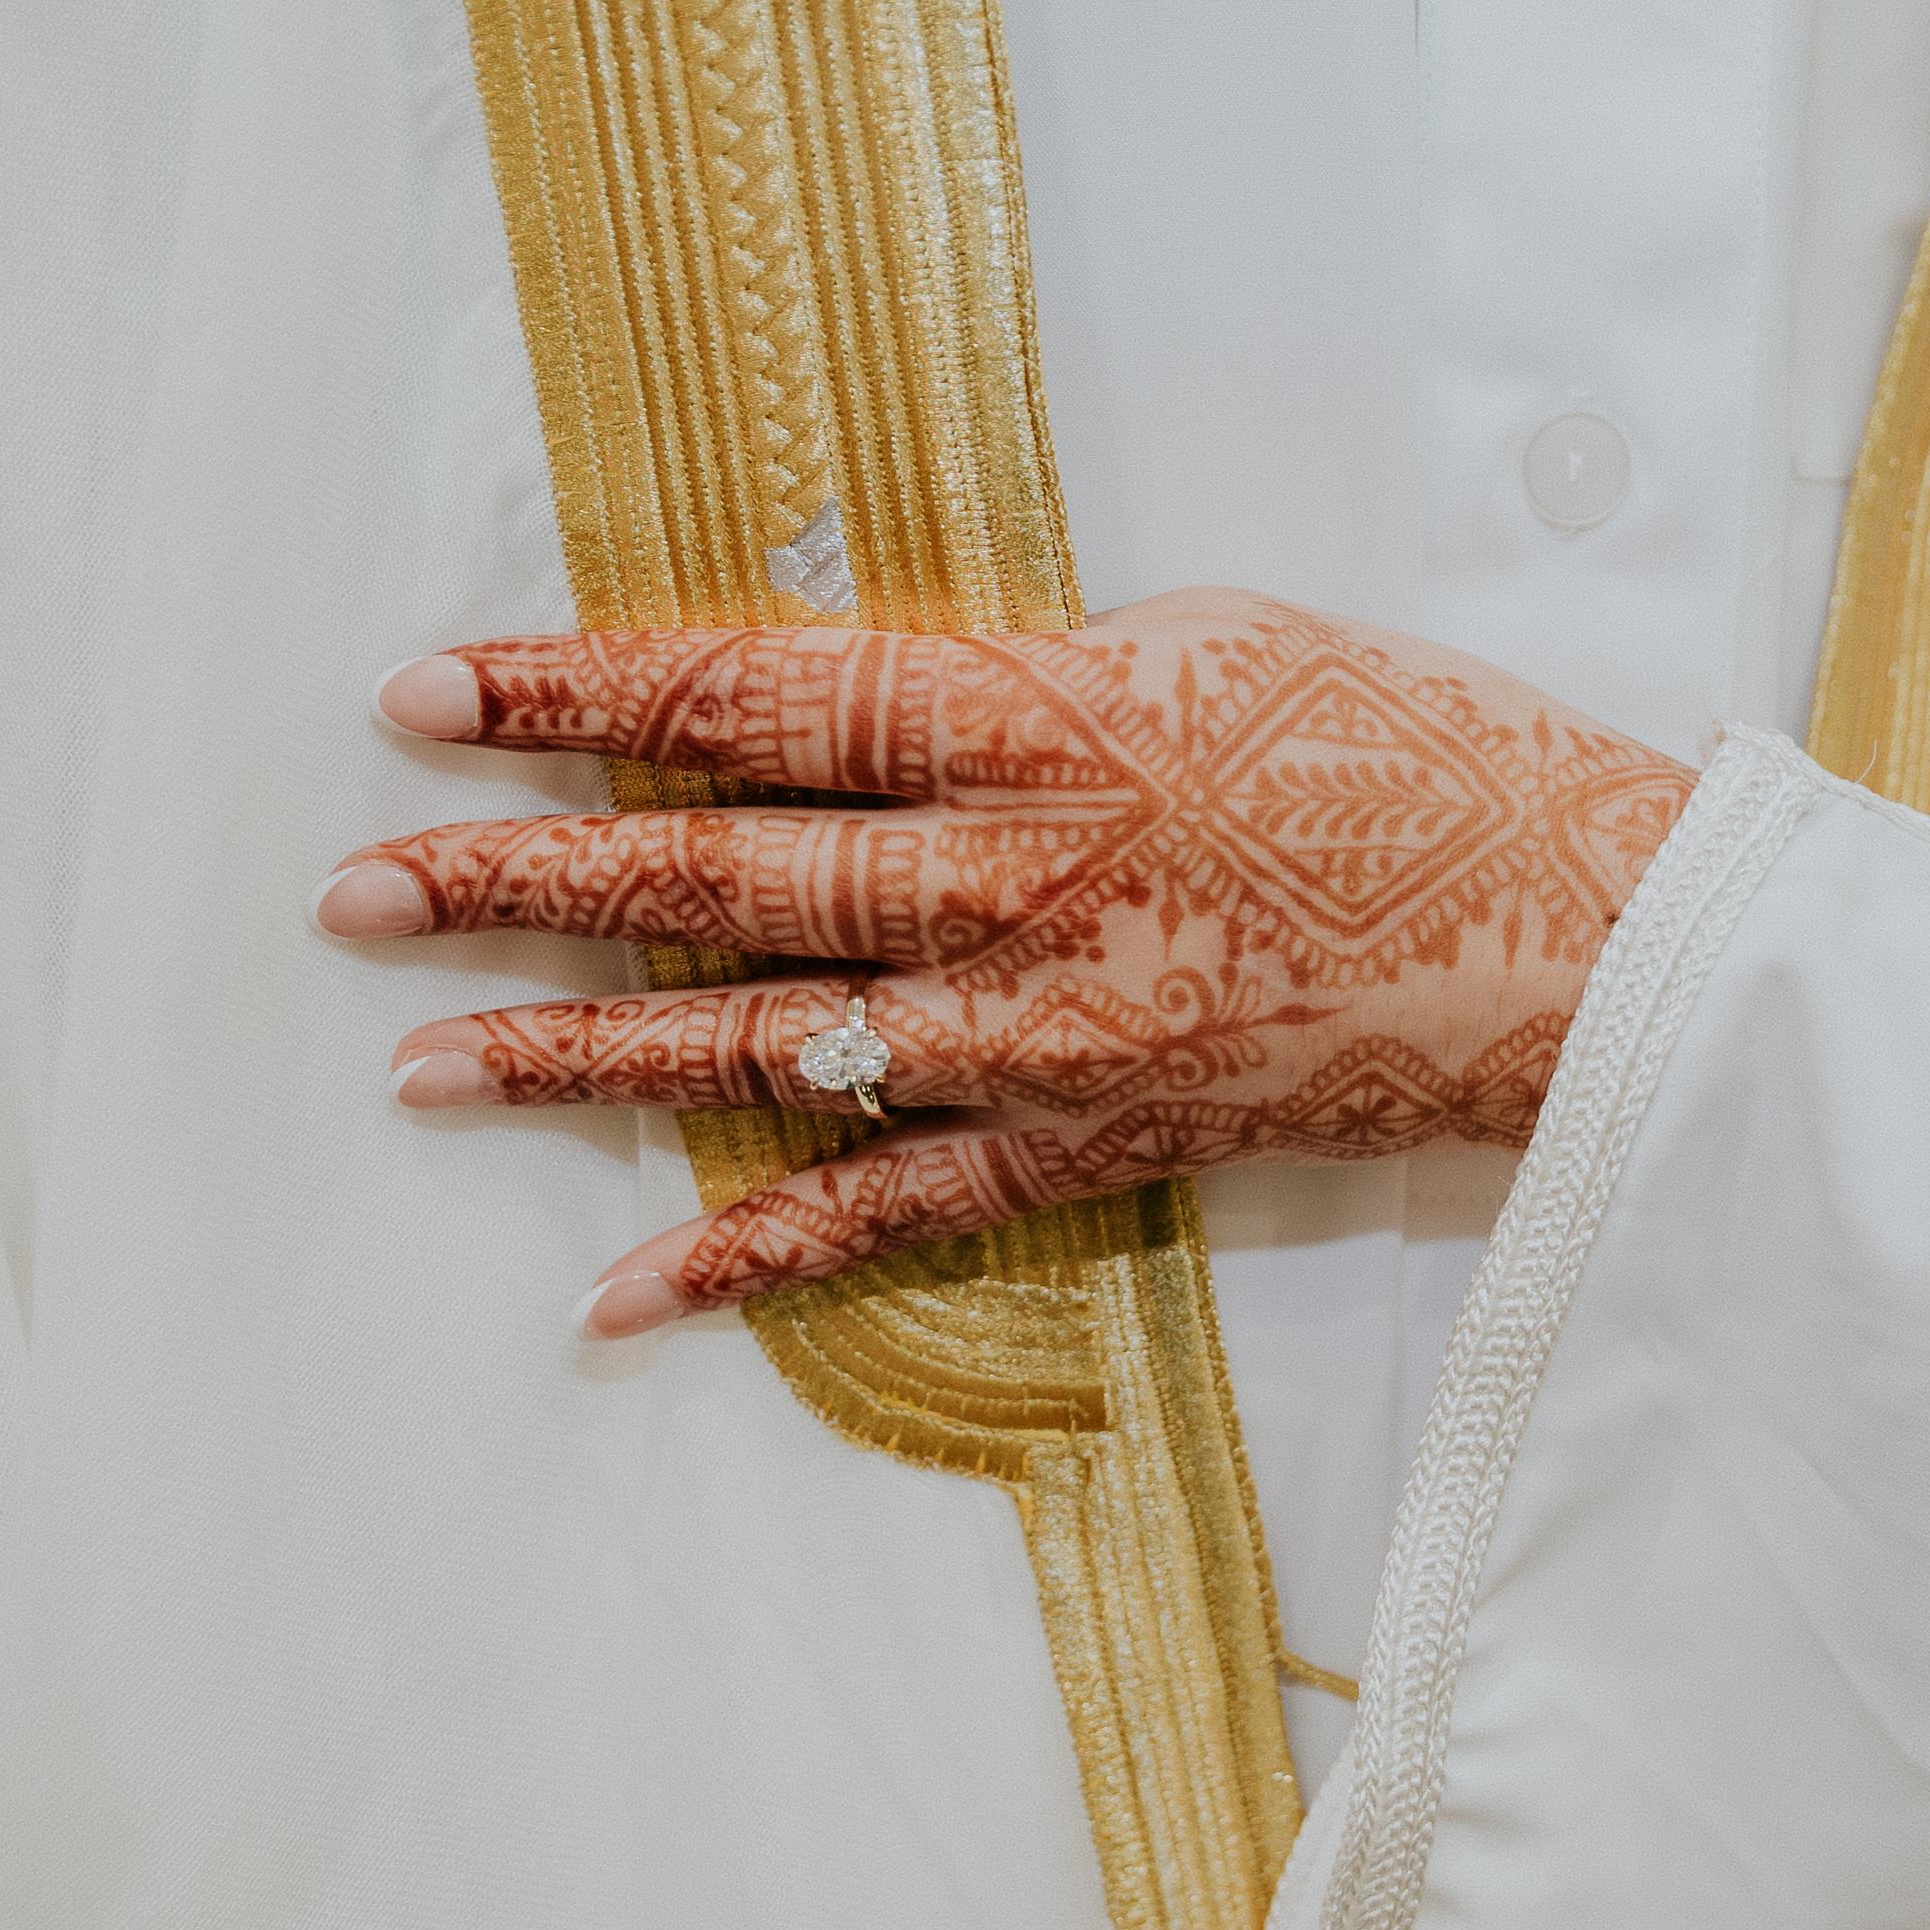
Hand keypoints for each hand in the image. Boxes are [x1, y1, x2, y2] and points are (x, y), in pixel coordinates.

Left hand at [319, 590, 1693, 1335]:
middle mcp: (1017, 881)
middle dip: (520, 879)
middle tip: (348, 889)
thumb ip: (1018, 679)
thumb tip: (859, 706)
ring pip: (769, 1049)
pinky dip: (757, 1255)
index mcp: (1043, 718)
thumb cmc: (1408, 750)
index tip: (423, 693)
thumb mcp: (1203, 637)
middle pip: (721, 874)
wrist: (1581, 937)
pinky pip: (896, 1214)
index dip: (576, 692)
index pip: (756, 696)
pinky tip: (622, 1292)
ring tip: (421, 1065)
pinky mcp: (1094, 1143)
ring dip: (584, 1057)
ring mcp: (1047, 1032)